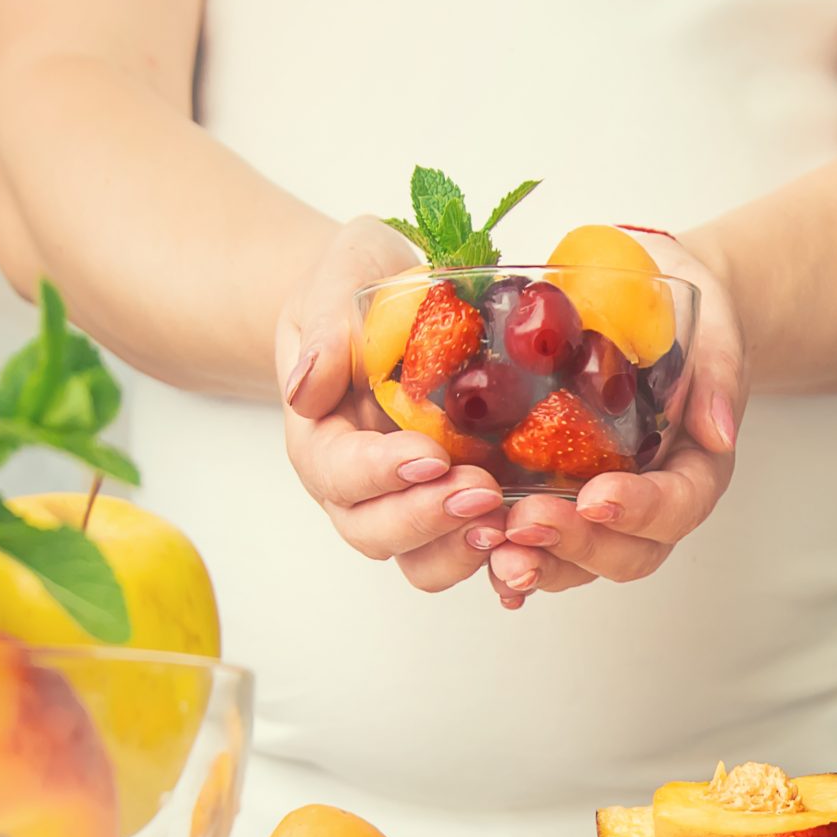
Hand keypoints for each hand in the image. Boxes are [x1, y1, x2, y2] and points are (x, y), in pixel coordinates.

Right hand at [275, 216, 505, 592]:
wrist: (391, 298)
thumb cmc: (358, 285)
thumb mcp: (340, 277)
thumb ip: (326, 328)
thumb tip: (304, 388)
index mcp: (322, 437)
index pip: (338, 473)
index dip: (381, 473)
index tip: (428, 456)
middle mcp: (359, 485)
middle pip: (375, 531)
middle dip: (427, 519)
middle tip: (481, 492)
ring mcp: (409, 500)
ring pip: (420, 558)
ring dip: (461, 549)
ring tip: (507, 523)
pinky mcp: (457, 502)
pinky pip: (469, 548)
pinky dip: (498, 557)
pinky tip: (532, 544)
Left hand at [488, 230, 743, 608]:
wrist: (647, 310)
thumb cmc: (685, 322)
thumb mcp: (714, 328)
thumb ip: (719, 375)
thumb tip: (721, 431)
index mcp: (695, 468)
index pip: (678, 505)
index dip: (640, 511)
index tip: (596, 497)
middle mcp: (652, 503)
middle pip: (628, 552)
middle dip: (577, 543)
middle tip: (527, 521)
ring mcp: (605, 511)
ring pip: (581, 562)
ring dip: (540, 562)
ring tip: (496, 546)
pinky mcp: (562, 503)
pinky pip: (542, 546)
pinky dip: (513, 556)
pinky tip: (479, 553)